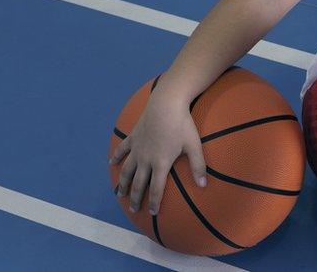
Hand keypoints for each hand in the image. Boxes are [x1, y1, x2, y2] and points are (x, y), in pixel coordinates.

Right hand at [109, 91, 206, 215]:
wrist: (166, 103)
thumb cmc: (182, 124)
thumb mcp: (194, 145)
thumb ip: (198, 166)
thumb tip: (204, 185)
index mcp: (161, 163)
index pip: (156, 189)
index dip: (154, 202)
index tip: (152, 213)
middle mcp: (145, 159)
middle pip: (139, 183)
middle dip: (136, 198)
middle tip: (133, 209)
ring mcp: (137, 148)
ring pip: (127, 170)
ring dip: (123, 183)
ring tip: (119, 194)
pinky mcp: (133, 137)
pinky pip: (122, 149)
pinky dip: (117, 157)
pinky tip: (112, 164)